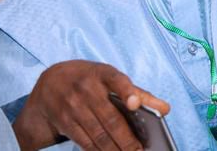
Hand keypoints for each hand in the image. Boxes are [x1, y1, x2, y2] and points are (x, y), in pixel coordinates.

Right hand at [13, 60, 169, 150]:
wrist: (51, 82)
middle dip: (127, 139)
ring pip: (98, 134)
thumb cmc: (91, 80)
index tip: (136, 104)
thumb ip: (138, 92)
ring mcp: (73, 105)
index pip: (118, 80)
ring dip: (114, 149)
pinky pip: (84, 141)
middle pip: (111, 118)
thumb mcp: (111, 78)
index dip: (127, 92)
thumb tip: (165, 109)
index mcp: (104, 73)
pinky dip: (98, 150)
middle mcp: (87, 88)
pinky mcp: (63, 121)